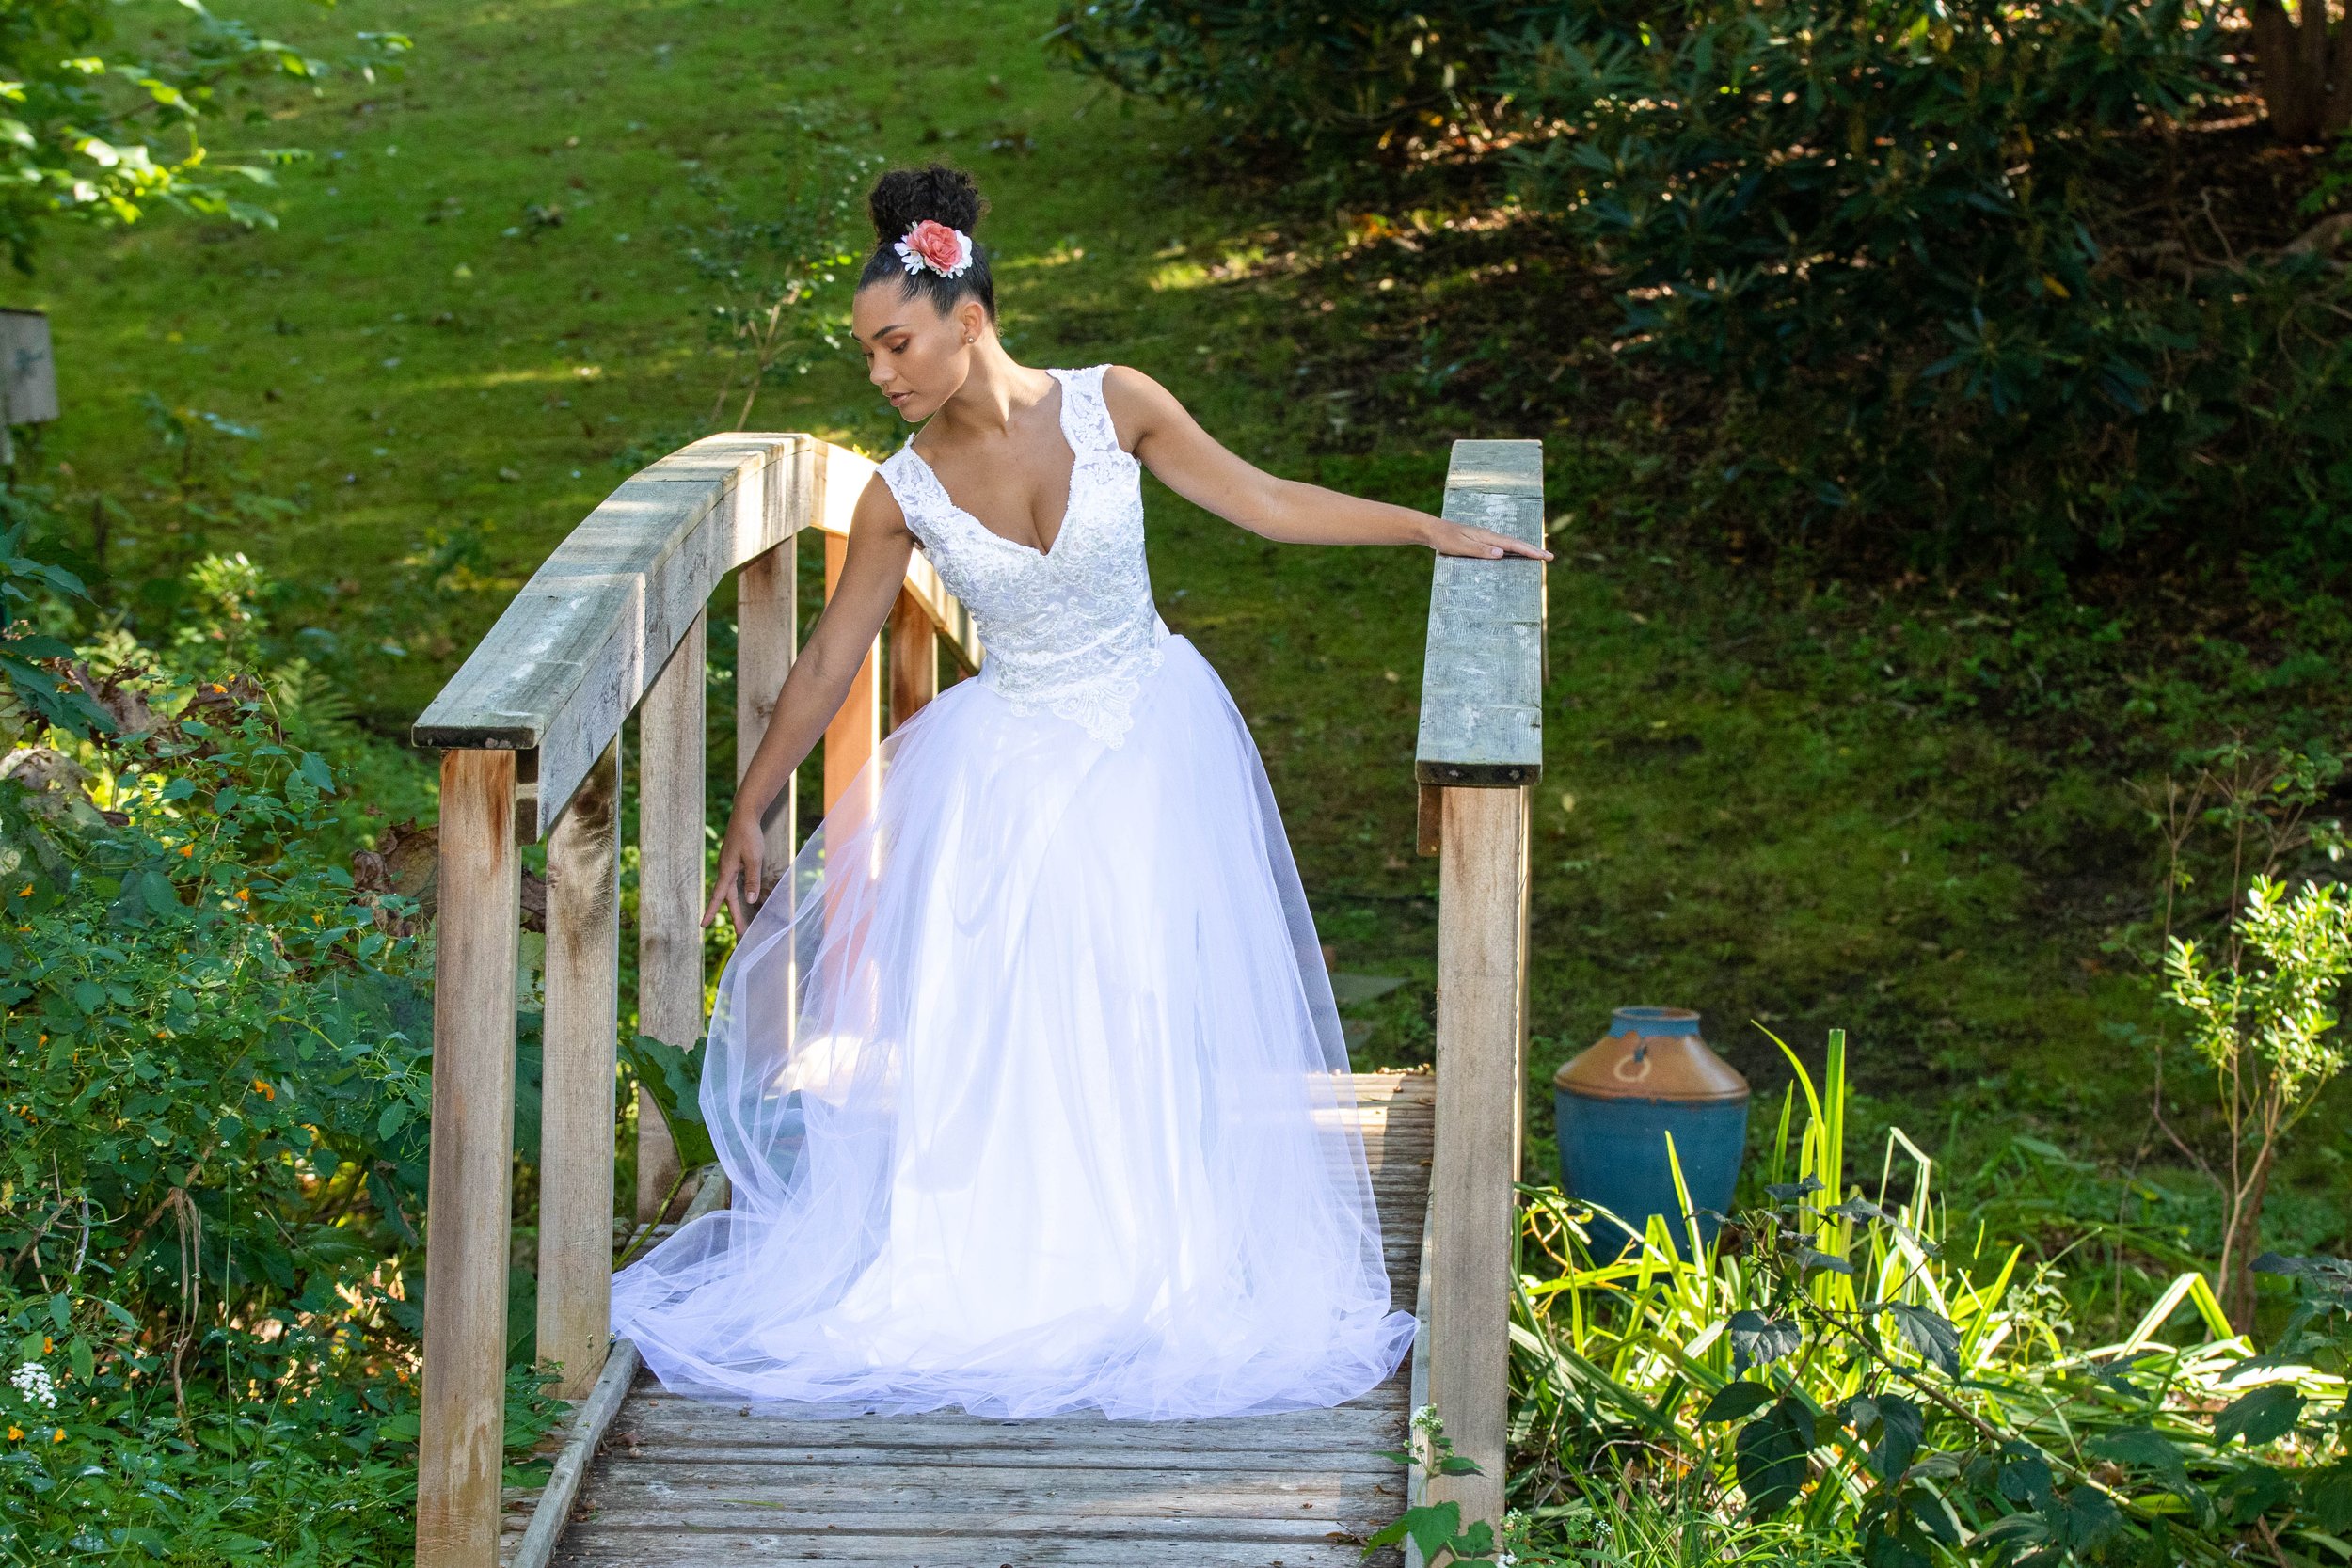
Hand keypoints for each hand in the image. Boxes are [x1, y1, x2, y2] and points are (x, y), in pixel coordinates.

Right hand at [702, 809, 765, 931]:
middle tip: (741, 931)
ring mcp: (728, 866)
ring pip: (731, 891)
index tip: (703, 926)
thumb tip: (750, 900)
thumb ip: (752, 879)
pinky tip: (742, 897)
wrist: (745, 815)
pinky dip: (738, 893)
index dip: (711, 912)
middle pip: (727, 898)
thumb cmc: (749, 835)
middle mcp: (725, 870)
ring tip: (742, 920)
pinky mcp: (733, 861)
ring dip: (735, 906)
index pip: (719, 896)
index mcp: (727, 871)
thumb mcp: (754, 858)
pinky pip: (734, 882)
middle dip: (733, 915)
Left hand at [1425, 516, 1553, 560]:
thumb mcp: (1461, 547)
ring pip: (1510, 544)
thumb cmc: (1445, 539)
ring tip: (1538, 556)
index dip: (1530, 551)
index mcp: (1487, 537)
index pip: (1513, 545)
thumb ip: (1480, 550)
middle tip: (1550, 557)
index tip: (1545, 556)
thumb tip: (1501, 553)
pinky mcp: (1481, 541)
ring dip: (1525, 550)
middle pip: (1516, 543)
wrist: (1433, 530)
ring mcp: (1486, 537)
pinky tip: (1514, 555)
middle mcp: (1489, 535)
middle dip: (1533, 550)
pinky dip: (1513, 550)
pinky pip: (1502, 546)